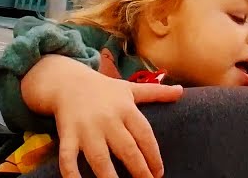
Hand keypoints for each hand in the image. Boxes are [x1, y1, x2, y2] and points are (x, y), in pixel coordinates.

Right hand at [23, 56, 181, 177]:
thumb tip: (181, 91)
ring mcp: (86, 129)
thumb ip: (155, 93)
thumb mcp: (129, 89)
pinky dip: (71, 174)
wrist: (66, 80)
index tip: (158, 172)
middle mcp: (107, 119)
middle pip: (126, 149)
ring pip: (99, 158)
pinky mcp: (68, 135)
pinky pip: (68, 158)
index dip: (153, 156)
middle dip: (139, 170)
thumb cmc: (103, 89)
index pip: (144, 135)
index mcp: (125, 109)